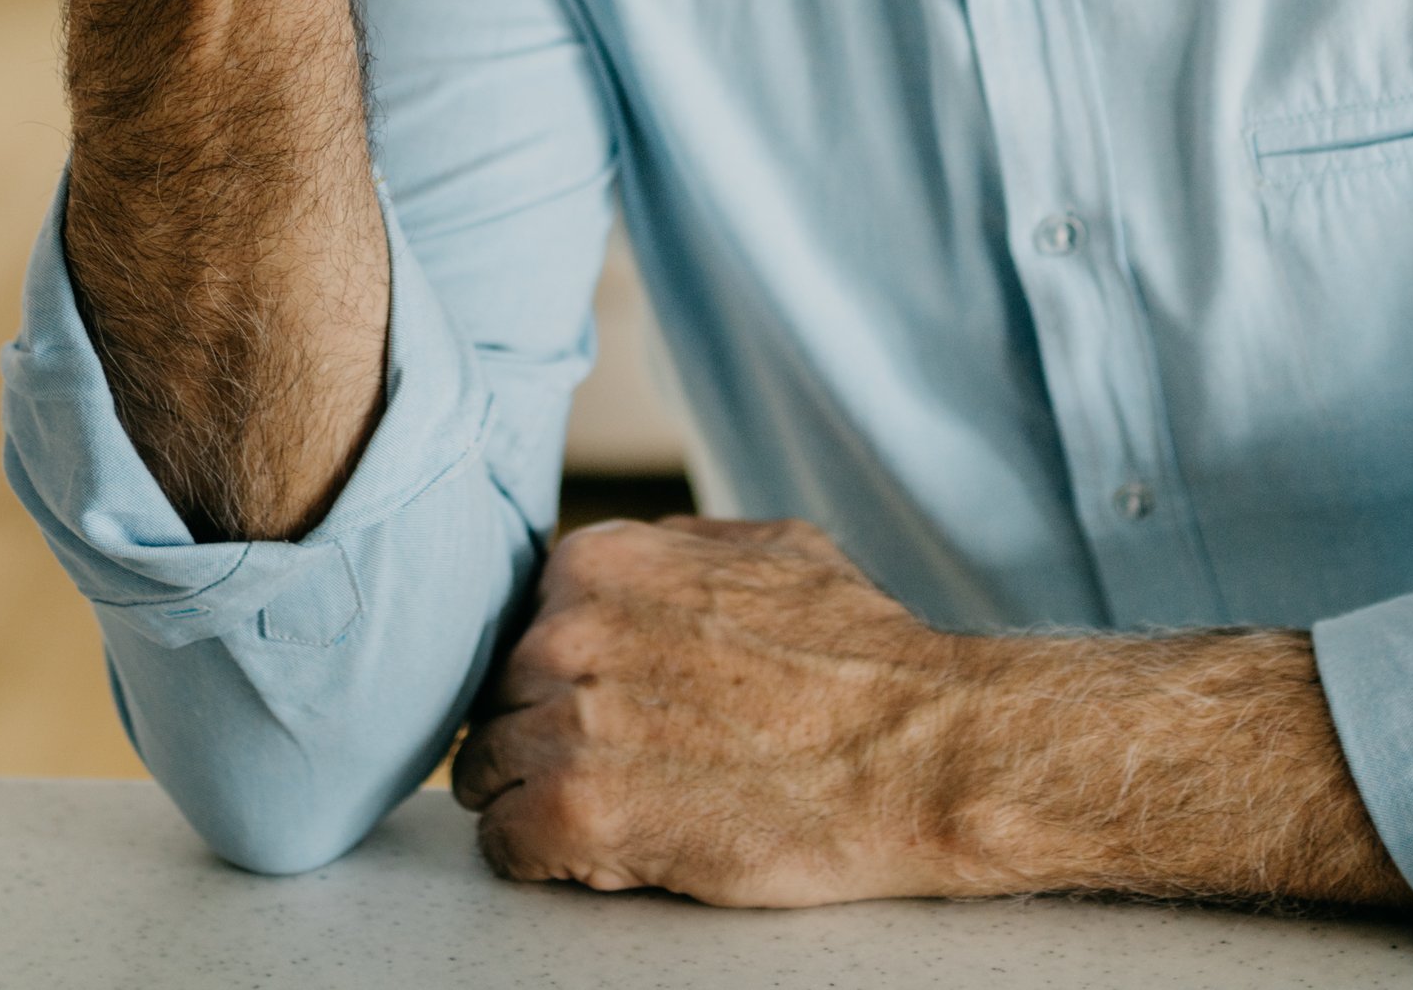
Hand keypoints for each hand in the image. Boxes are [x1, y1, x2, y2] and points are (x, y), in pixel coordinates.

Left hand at [453, 515, 1412, 911]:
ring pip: (490, 774)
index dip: (558, 673)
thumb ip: (672, 553)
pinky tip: (609, 852)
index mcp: (599, 562)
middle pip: (498, 701)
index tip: (602, 703)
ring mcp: (567, 722)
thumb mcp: (768, 551)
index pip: (518, 624)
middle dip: (544, 735)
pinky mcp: (577, 815)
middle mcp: (566, 632)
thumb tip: (617, 566)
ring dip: (540, 798)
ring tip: (624, 810)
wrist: (922, 754)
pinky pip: (506, 845)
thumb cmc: (861, 657)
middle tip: (624, 765)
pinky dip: (544, 860)